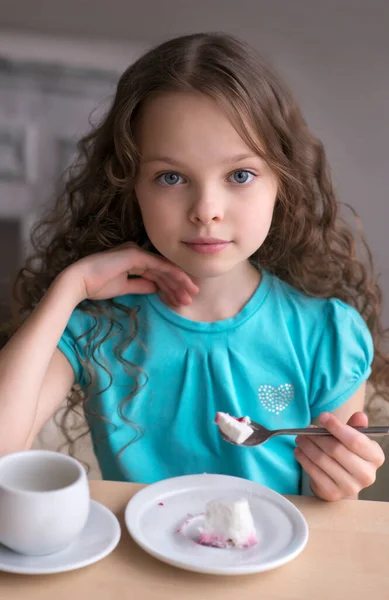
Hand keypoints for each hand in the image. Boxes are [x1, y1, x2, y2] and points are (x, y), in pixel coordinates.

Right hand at [65, 242, 198, 304]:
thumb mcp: (123, 288)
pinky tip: (182, 283)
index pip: (156, 274)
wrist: (79, 281)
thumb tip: (156, 289)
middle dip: (178, 285)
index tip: (181, 299)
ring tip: (191, 295)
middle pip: (163, 271)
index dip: (170, 286)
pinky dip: (171, 274)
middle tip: (192, 297)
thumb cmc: (96, 285)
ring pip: (164, 268)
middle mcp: (136, 253)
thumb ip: (140, 286)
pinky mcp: (135, 255)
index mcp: (133, 260)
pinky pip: (158, 265)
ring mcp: (136, 252)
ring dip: (178, 282)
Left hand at [294, 411, 384, 500]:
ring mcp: (350, 487)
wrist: (341, 482)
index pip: (355, 440)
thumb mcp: (353, 439)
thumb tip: (360, 416)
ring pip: (322, 460)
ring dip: (308, 446)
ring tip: (300, 438)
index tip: (322, 416)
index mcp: (375, 457)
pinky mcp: (333, 493)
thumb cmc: (348, 455)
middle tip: (306, 429)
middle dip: (318, 436)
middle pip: (336, 450)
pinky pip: (314, 473)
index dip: (337, 426)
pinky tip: (299, 452)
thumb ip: (355, 427)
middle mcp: (367, 475)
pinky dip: (304, 459)